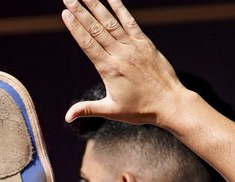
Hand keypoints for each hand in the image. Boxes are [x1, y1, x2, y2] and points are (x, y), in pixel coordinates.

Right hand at [60, 0, 189, 126]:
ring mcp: (133, 46)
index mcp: (109, 69)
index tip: (64, 14)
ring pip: (111, 22)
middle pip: (96, 29)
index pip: (87, 44)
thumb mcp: (111, 110)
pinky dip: (120, 8)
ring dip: (96, 6)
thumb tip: (67, 117)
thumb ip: (88, 109)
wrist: (170, 103)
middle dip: (81, 12)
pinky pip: (130, 22)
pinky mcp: (144, 43)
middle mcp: (120, 54)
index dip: (75, 28)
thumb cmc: (140, 110)